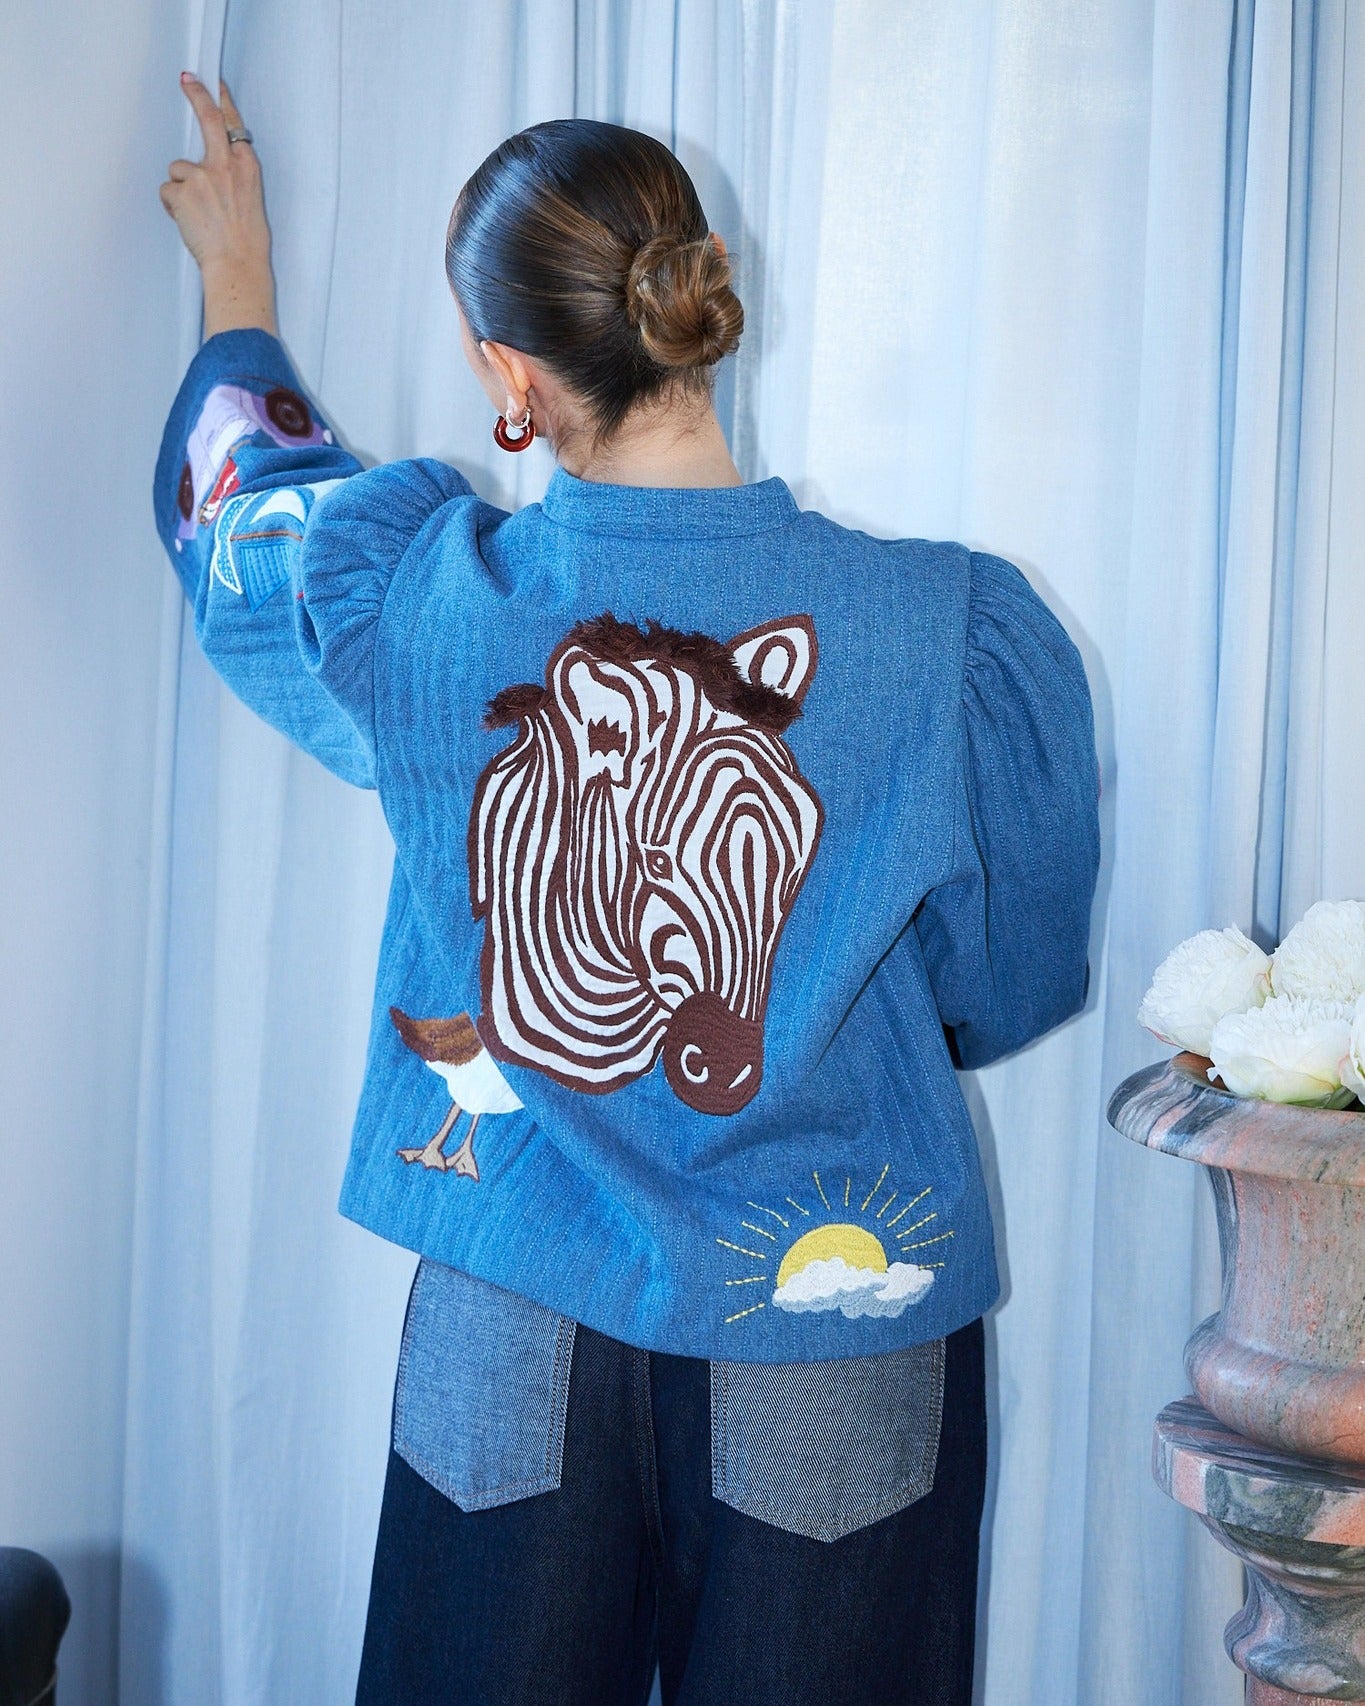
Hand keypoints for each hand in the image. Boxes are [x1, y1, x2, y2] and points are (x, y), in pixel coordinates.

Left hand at [160, 74, 277, 337]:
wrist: (238, 265)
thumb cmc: (247, 241)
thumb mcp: (251, 201)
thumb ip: (232, 177)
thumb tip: (209, 170)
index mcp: (247, 167)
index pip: (233, 124)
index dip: (222, 100)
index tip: (213, 83)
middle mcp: (226, 165)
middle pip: (208, 118)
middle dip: (197, 94)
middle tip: (187, 79)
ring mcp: (202, 176)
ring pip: (178, 169)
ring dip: (181, 189)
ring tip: (198, 215)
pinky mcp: (182, 191)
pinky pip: (168, 191)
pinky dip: (173, 207)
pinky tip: (189, 222)